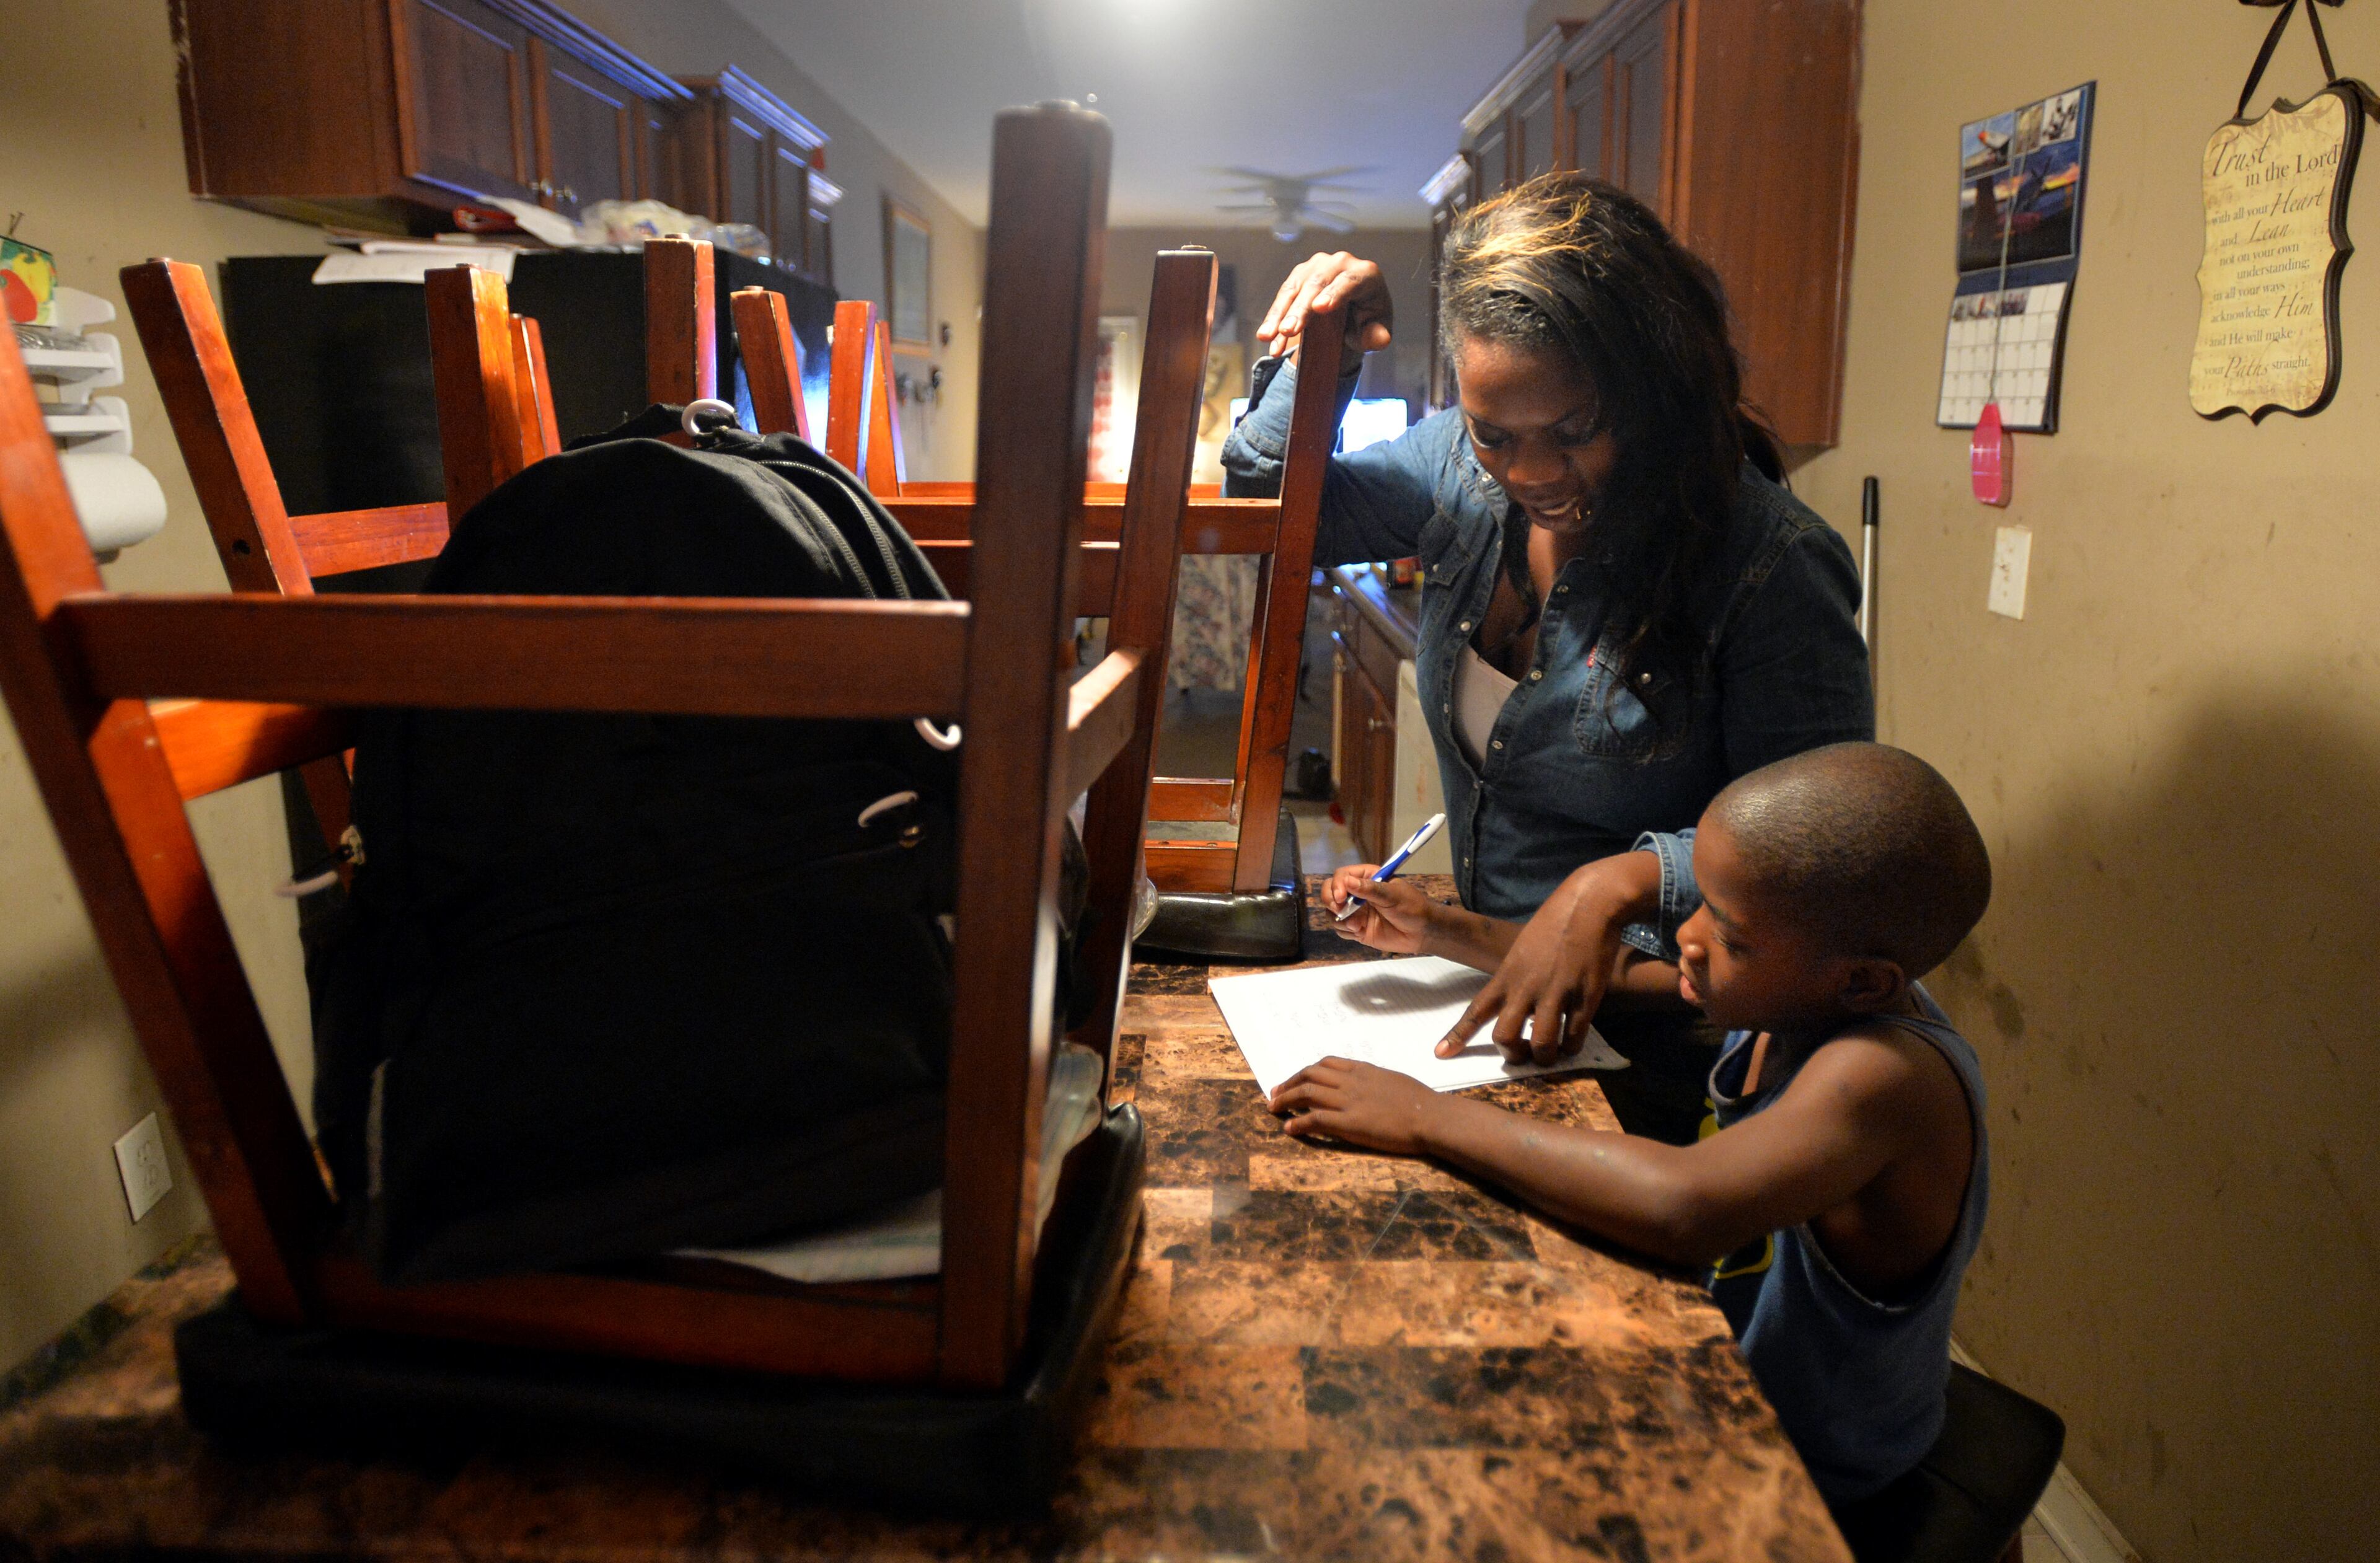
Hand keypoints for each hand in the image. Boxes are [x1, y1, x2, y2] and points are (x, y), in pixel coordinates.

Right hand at [1258, 252, 1393, 357]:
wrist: (1352, 312)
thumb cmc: (1367, 320)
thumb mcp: (1377, 330)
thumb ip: (1378, 336)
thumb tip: (1380, 340)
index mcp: (1366, 273)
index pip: (1350, 281)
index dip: (1335, 293)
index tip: (1320, 308)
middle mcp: (1340, 263)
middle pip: (1318, 285)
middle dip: (1300, 310)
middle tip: (1288, 331)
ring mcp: (1317, 266)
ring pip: (1295, 289)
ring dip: (1280, 315)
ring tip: (1268, 338)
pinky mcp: (1299, 275)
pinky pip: (1284, 295)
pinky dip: (1274, 317)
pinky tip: (1266, 336)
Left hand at [1269, 1058, 1441, 1154]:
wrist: (1431, 1117)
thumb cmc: (1420, 1101)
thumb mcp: (1392, 1080)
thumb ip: (1373, 1080)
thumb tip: (1363, 1084)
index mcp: (1363, 1069)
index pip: (1326, 1063)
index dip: (1305, 1071)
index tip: (1295, 1079)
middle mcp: (1351, 1081)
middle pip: (1310, 1075)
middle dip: (1288, 1083)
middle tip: (1275, 1093)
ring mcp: (1349, 1101)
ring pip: (1307, 1093)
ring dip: (1285, 1100)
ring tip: (1273, 1108)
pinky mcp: (1349, 1123)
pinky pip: (1315, 1119)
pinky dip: (1298, 1122)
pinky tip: (1289, 1128)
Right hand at [1323, 864, 1434, 953]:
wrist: (1422, 932)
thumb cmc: (1412, 908)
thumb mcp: (1393, 895)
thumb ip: (1369, 889)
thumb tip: (1347, 881)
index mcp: (1367, 878)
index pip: (1342, 876)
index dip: (1337, 885)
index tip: (1340, 898)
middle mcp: (1358, 893)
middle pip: (1330, 892)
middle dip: (1330, 901)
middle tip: (1339, 911)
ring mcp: (1356, 912)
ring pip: (1332, 912)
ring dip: (1339, 920)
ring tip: (1356, 927)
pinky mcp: (1357, 929)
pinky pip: (1340, 929)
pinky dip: (1345, 931)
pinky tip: (1360, 933)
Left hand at [1437, 852, 1663, 1065]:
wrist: (1589, 903)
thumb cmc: (1554, 922)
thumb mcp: (1522, 949)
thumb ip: (1515, 978)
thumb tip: (1518, 1007)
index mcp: (1507, 974)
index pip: (1475, 1010)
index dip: (1457, 1035)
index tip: (1441, 1054)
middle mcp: (1526, 987)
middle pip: (1505, 1036)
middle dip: (1512, 1054)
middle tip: (1522, 1054)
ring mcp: (1555, 993)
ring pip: (1541, 1044)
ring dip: (1544, 1058)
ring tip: (1550, 1055)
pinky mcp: (1585, 997)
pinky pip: (1574, 1037)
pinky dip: (1571, 1048)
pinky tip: (1571, 1043)